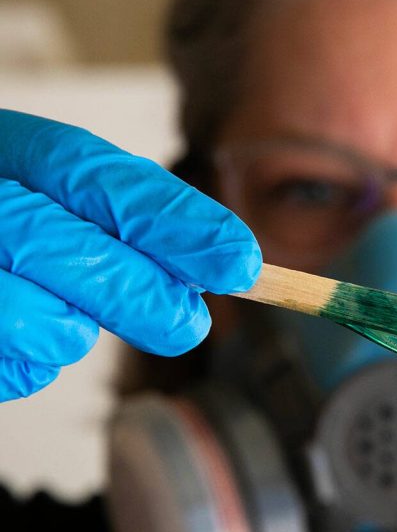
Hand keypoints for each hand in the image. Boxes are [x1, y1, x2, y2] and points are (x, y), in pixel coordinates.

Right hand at [0, 109, 260, 400]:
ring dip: (69, 328)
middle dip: (134, 288)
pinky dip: (27, 363)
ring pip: (23, 311)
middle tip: (188, 322)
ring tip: (76, 328)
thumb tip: (225, 259)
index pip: (83, 168)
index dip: (165, 216)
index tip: (238, 258)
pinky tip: (31, 341)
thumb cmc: (6, 233)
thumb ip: (121, 220)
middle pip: (53, 239)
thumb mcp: (54, 202)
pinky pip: (4, 363)